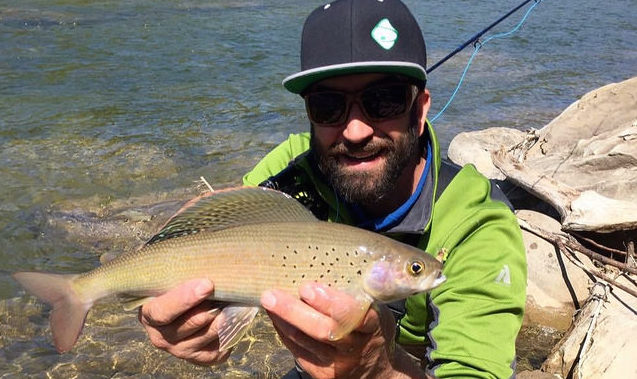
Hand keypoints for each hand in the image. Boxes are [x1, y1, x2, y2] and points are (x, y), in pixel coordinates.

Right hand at [138, 279, 230, 365]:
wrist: (183, 304)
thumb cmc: (178, 285)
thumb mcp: (173, 278)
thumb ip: (184, 274)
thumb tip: (207, 274)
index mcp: (149, 314)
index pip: (162, 311)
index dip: (184, 299)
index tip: (207, 285)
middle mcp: (161, 336)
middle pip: (188, 326)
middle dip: (210, 310)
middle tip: (228, 296)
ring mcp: (179, 350)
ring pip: (204, 337)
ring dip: (222, 322)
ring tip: (234, 305)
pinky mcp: (197, 357)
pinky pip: (214, 352)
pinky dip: (226, 337)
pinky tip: (232, 322)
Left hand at [260, 282, 423, 377]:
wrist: (377, 370)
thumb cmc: (371, 328)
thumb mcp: (376, 309)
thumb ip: (360, 291)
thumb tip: (336, 260)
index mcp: (371, 326)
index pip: (352, 314)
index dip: (329, 302)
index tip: (308, 287)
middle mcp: (354, 347)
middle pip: (322, 331)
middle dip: (294, 311)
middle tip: (271, 294)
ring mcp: (338, 364)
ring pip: (304, 341)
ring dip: (282, 319)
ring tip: (268, 300)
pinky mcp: (322, 374)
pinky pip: (298, 352)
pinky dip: (284, 332)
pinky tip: (276, 317)